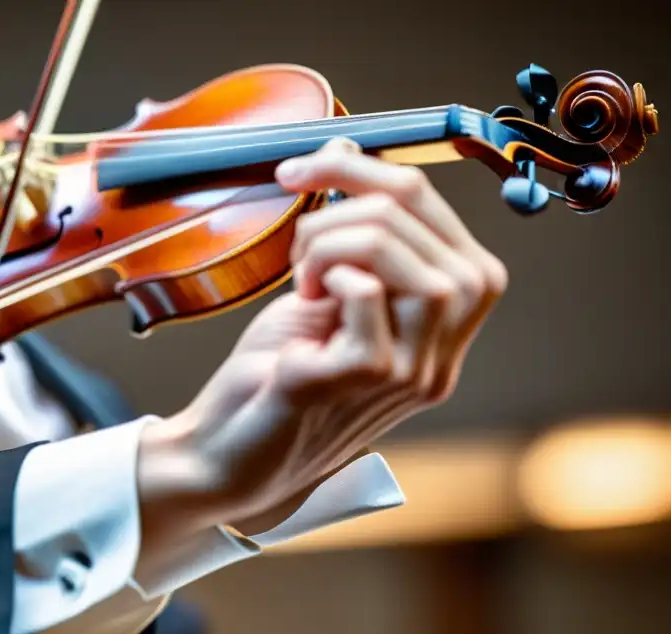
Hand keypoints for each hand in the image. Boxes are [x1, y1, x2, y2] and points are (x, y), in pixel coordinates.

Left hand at [137, 138, 507, 536]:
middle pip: (433, 231)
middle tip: (297, 236)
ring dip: (336, 241)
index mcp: (441, 331)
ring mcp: (408, 375)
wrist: (225, 451)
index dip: (373, 175)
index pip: (445, 225)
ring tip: (302, 272)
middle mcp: (441, 357)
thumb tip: (346, 146)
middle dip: (352, 199)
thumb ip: (349, 234)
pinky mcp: (360, 382)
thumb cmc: (273, 375)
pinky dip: (328, 276)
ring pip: (413, 265)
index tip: (308, 168)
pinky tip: (304, 299)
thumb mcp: (323, 294)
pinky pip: (365, 297)